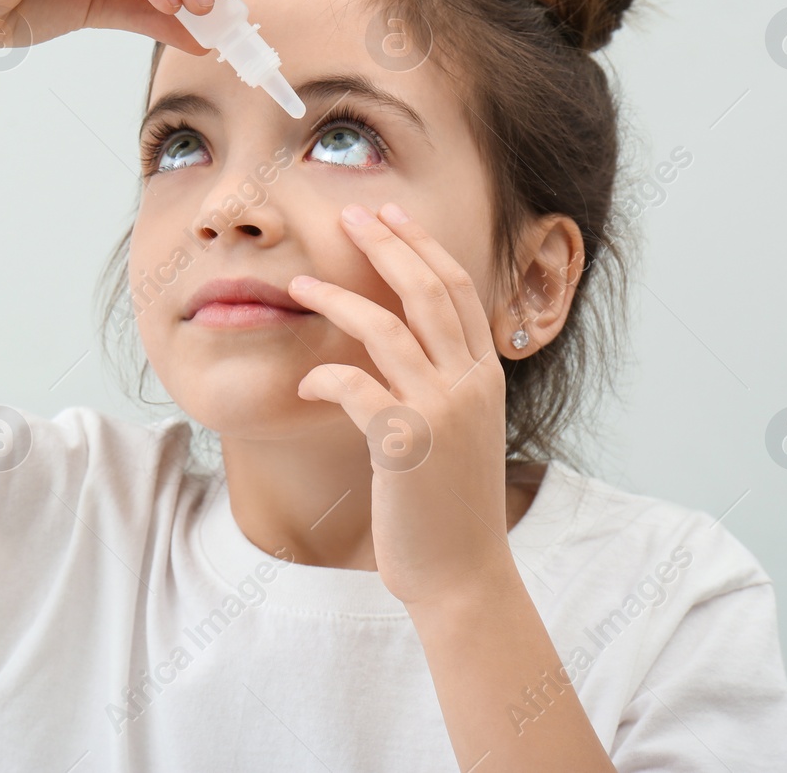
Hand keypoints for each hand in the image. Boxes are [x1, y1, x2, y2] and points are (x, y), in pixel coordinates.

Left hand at [290, 201, 516, 609]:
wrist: (463, 574)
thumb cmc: (448, 504)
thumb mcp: (461, 429)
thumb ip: (443, 381)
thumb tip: (404, 340)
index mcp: (485, 375)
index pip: (458, 288)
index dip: (422, 244)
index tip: (389, 212)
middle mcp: (471, 384)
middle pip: (428, 291)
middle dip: (386, 244)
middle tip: (349, 215)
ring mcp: (442, 413)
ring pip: (387, 330)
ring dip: (338, 299)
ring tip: (301, 284)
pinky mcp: (406, 445)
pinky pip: (357, 388)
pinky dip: (326, 375)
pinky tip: (306, 377)